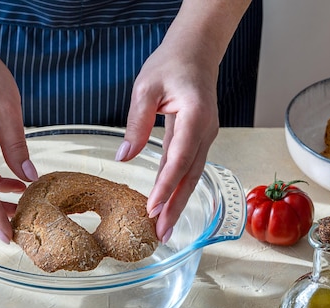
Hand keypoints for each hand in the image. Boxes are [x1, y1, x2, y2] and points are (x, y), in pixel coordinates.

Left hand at [118, 0, 249, 242]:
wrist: (195, 52)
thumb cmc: (171, 64)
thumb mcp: (146, 88)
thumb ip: (136, 123)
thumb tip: (123, 157)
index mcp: (195, 115)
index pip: (180, 158)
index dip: (166, 186)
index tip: (152, 208)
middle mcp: (205, 131)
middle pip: (190, 175)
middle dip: (175, 206)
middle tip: (162, 233)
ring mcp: (205, 136)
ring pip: (192, 176)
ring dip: (178, 202)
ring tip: (164, 228)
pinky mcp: (198, 139)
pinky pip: (188, 167)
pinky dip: (177, 187)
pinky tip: (166, 203)